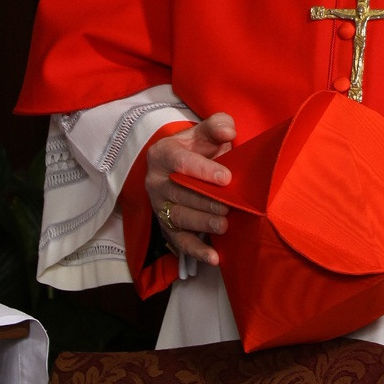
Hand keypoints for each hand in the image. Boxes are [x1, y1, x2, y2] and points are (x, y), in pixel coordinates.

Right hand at [146, 113, 235, 265]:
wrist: (179, 165)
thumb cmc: (196, 148)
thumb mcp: (204, 133)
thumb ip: (217, 126)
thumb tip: (228, 131)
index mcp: (162, 153)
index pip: (180, 162)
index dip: (202, 170)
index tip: (226, 178)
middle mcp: (155, 180)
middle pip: (178, 193)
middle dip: (204, 201)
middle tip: (227, 206)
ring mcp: (158, 205)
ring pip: (177, 217)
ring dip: (200, 223)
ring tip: (223, 225)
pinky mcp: (165, 225)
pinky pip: (178, 241)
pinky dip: (196, 250)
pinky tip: (214, 257)